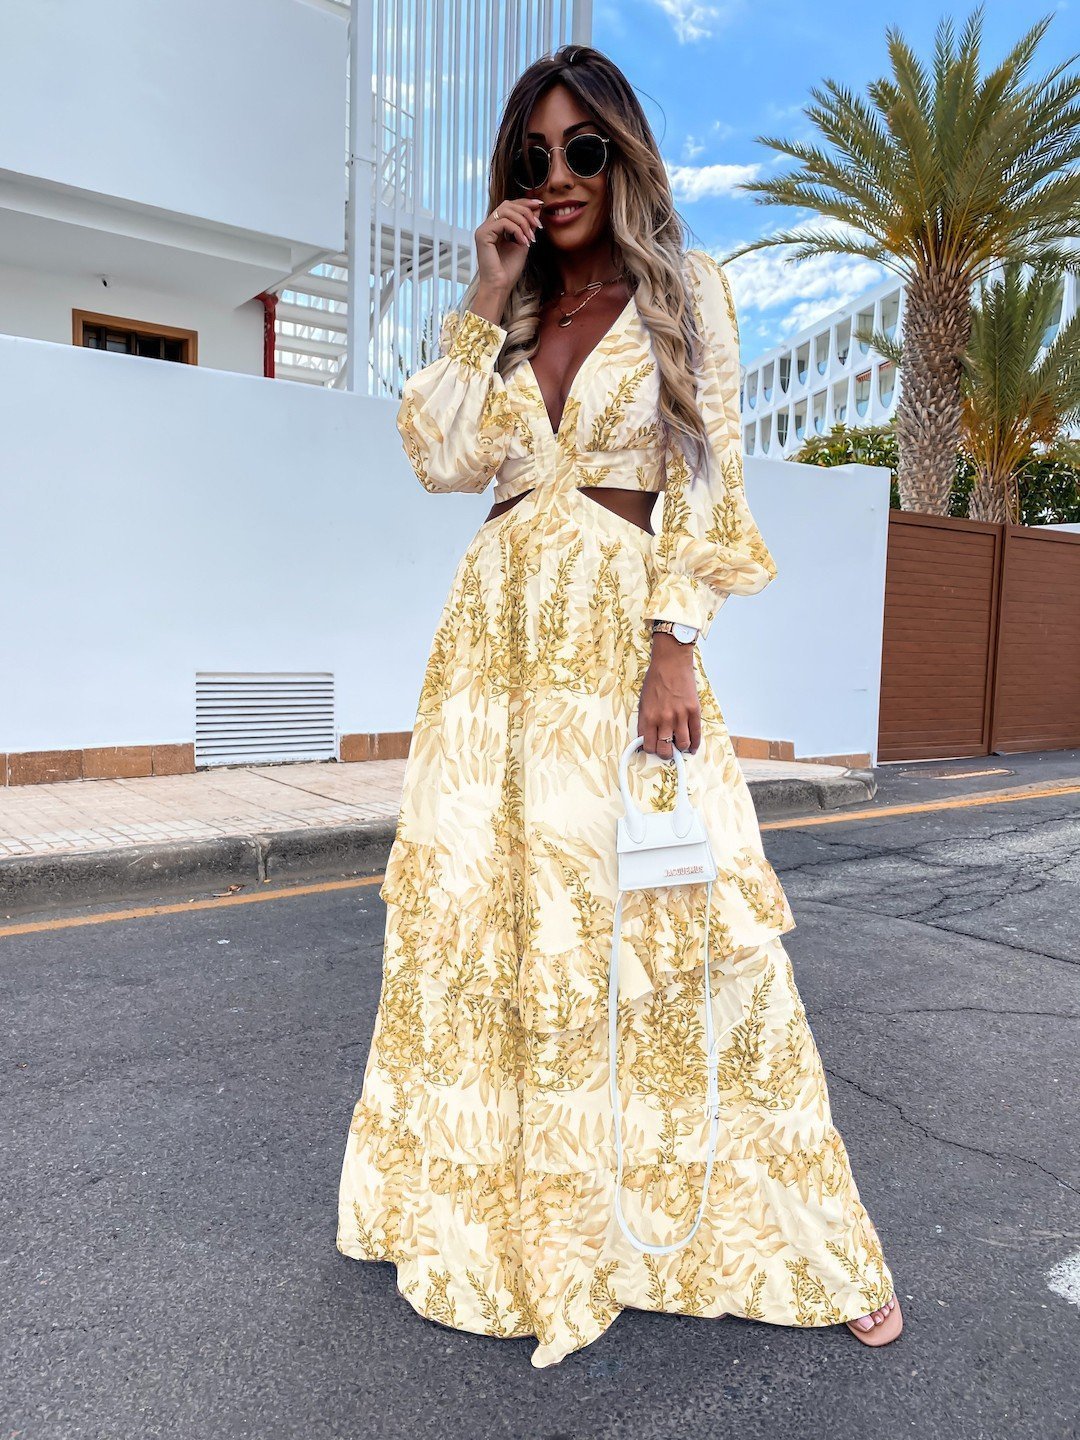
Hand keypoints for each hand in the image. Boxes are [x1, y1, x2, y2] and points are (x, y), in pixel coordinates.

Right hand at [475, 198, 543, 292]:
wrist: (500, 286)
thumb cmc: (509, 269)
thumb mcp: (523, 242)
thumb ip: (528, 226)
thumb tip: (537, 208)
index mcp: (495, 227)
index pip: (509, 206)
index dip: (524, 203)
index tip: (540, 204)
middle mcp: (487, 226)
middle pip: (507, 205)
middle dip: (526, 211)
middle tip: (537, 225)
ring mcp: (483, 230)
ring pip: (505, 211)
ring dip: (523, 222)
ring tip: (531, 237)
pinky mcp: (482, 235)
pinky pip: (503, 222)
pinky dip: (516, 230)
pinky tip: (523, 242)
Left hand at [637, 635, 700, 758]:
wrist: (671, 663)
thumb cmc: (655, 680)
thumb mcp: (643, 702)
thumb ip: (644, 721)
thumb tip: (645, 739)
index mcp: (648, 717)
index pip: (648, 745)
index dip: (651, 749)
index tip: (654, 747)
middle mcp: (664, 719)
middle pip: (665, 749)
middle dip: (665, 753)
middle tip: (667, 750)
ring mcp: (680, 715)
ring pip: (682, 744)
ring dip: (680, 748)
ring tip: (679, 745)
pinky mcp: (694, 711)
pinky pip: (696, 734)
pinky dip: (694, 744)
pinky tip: (692, 747)